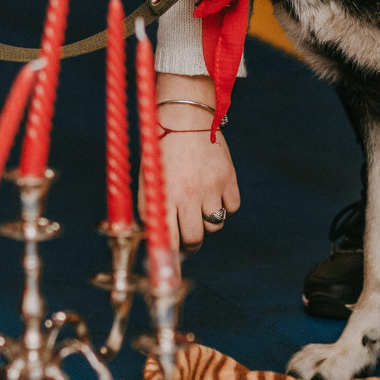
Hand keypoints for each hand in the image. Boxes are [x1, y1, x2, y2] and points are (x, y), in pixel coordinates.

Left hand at [141, 73, 241, 252]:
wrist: (184, 116)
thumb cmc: (160, 149)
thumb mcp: (148, 179)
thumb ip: (149, 208)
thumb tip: (151, 236)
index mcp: (164, 196)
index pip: (168, 239)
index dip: (170, 255)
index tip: (171, 262)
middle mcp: (188, 194)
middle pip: (195, 239)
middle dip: (191, 244)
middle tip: (189, 239)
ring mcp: (211, 186)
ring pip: (215, 225)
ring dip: (208, 221)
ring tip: (199, 205)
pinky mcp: (228, 177)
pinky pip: (232, 207)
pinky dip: (225, 204)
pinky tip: (214, 191)